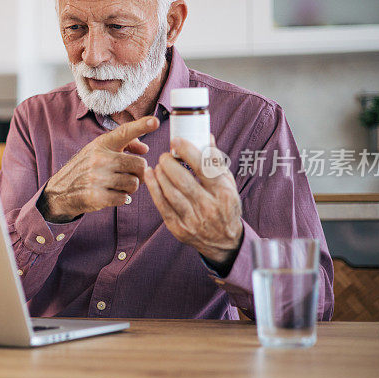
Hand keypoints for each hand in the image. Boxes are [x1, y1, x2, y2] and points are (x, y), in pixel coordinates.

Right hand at [39, 116, 159, 222]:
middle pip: (139, 165)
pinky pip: (124, 198)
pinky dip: (121, 198)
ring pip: (134, 184)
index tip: (155, 121)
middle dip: (139, 173)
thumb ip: (124, 145)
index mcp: (102, 144)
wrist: (60, 191)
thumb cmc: (86, 168)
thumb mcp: (99, 150)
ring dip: (130, 187)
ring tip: (118, 185)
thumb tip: (145, 149)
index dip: (142, 126)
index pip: (125, 132)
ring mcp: (97, 178)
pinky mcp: (96, 197)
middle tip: (130, 175)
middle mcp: (99, 158)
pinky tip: (111, 194)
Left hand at [143, 135, 242, 264]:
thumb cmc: (225, 206)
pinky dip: (153, 188)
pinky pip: (162, 206)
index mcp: (223, 192)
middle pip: (183, 180)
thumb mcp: (228, 184)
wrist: (224, 242)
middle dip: (169, 163)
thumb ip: (216, 161)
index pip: (204, 168)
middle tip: (165, 155)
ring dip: (160, 175)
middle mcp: (208, 207)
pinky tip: (150, 176)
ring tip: (158, 165)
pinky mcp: (179, 228)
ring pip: (170, 192)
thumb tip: (206, 135)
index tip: (176, 141)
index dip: (188, 151)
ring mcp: (193, 220)